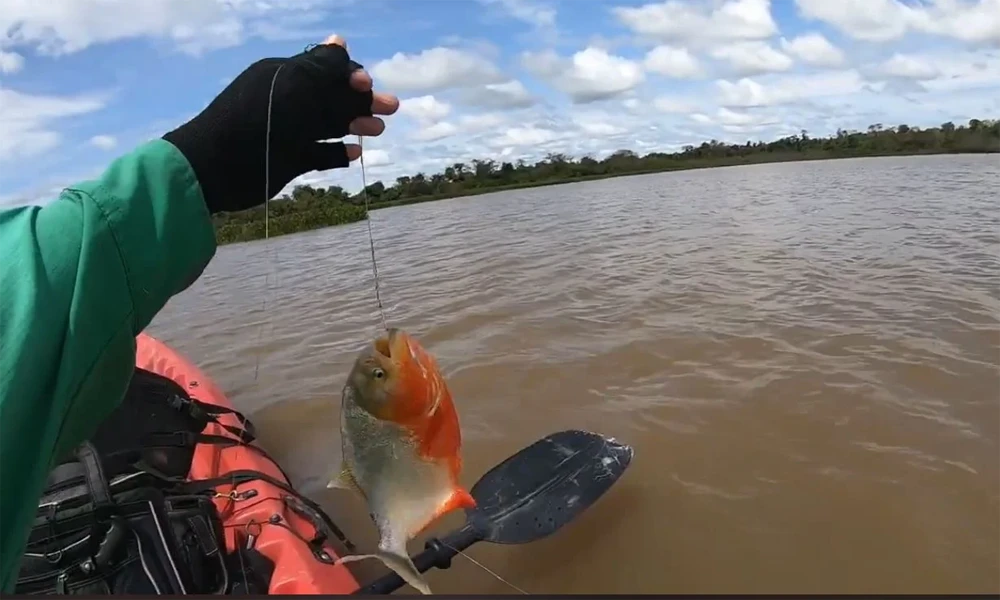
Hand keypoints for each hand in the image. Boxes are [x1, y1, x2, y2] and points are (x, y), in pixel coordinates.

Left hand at [163, 34, 398, 213]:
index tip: (368, 86)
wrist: (215, 167)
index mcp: (286, 77)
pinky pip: (319, 153)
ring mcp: (289, 132)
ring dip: (354, 123)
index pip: (326, 70)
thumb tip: (341, 41)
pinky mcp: (289, 159)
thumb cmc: (257, 121)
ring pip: (329, 124)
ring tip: (378, 129)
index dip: (350, 76)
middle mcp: (289, 101)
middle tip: (391, 108)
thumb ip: (322, 66)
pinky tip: (356, 153)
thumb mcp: (293, 85)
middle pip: (332, 96)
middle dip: (361, 100)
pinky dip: (338, 152)